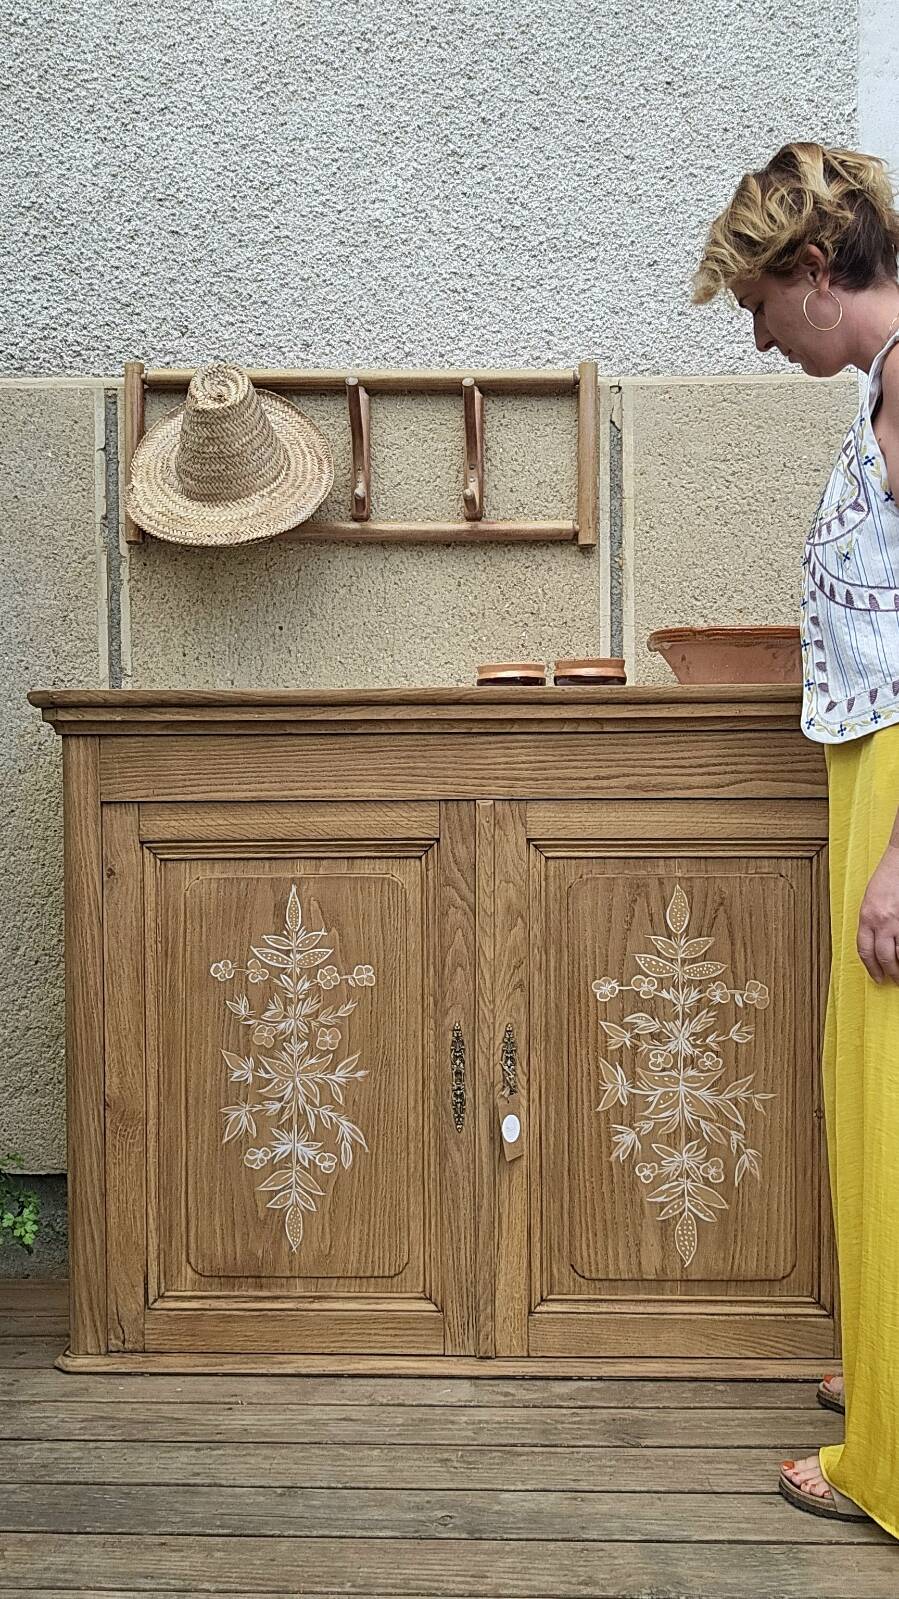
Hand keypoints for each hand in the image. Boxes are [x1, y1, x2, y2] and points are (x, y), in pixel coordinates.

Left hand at [857, 844, 898, 983]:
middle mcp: (883, 922)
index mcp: (867, 916)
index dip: (871, 968)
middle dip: (889, 972)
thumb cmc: (889, 877)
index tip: (876, 976)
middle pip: (884, 957)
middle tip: (893, 979)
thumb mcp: (871, 900)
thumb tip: (875, 941)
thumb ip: (872, 921)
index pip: (865, 951)